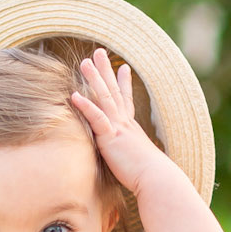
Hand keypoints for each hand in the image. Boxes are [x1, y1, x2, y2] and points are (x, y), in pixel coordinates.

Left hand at [71, 49, 164, 195]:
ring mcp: (118, 128)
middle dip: (106, 71)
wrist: (156, 179)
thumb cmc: (149, 176)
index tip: (124, 67)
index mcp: (131, 128)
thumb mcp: (139, 162)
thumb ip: (133, 157)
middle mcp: (125, 123)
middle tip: (99, 52)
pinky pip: (97, 118)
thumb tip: (138, 163)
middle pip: (113, 91)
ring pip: (104, 98)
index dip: (124, 83)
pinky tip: (75, 95)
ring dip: (94, 79)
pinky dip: (86, 106)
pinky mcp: (111, 138)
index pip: (126, 101)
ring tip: (85, 62)